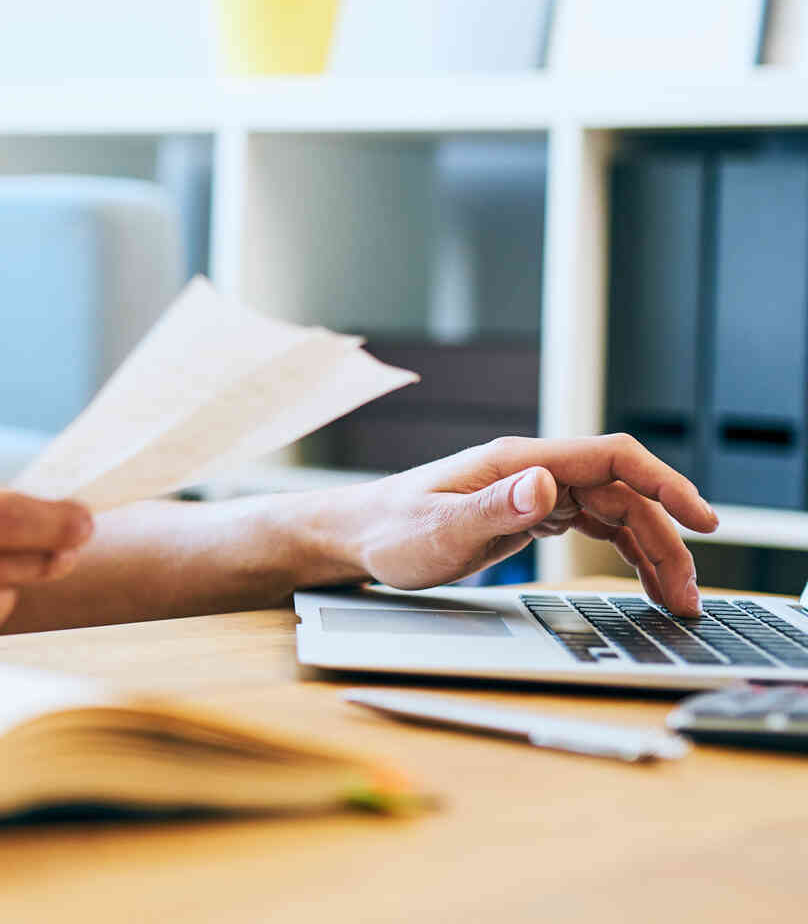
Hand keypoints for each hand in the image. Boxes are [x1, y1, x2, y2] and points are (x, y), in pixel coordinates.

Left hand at [324, 434, 719, 615]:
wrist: (356, 536)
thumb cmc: (389, 532)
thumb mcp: (440, 529)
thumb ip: (495, 509)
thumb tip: (546, 485)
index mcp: (517, 463)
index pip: (611, 459)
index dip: (665, 483)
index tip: (702, 519)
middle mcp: (531, 471)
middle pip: (623, 494)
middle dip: (665, 541)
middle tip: (687, 597)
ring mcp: (531, 491)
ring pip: (614, 513)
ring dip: (651, 552)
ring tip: (674, 600)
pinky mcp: (527, 513)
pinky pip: (593, 527)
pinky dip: (625, 553)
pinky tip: (641, 581)